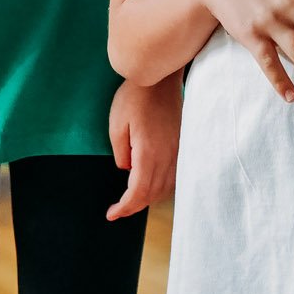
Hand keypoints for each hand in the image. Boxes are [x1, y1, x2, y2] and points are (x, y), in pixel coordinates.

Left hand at [104, 77, 180, 219]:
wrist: (160, 78)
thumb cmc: (134, 98)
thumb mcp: (116, 125)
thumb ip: (121, 153)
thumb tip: (127, 170)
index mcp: (148, 152)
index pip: (138, 191)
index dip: (125, 207)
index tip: (111, 214)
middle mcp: (167, 155)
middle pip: (153, 193)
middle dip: (134, 207)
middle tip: (117, 211)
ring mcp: (177, 151)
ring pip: (166, 187)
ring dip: (148, 198)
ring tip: (131, 201)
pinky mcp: (181, 145)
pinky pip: (174, 176)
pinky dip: (161, 187)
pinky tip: (151, 185)